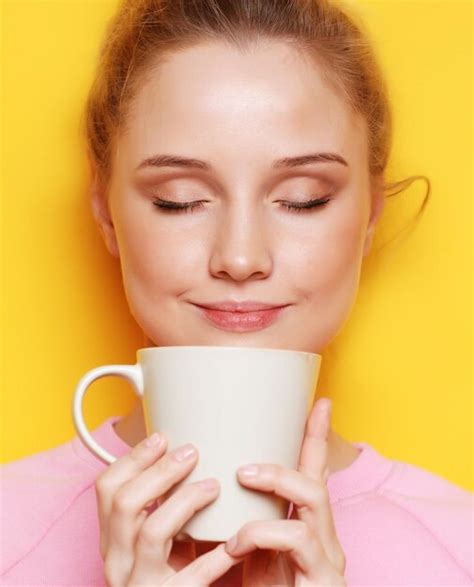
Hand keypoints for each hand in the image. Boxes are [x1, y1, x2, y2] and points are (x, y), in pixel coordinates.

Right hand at [95, 434, 239, 585]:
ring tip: (213, 486)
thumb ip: (161, 508)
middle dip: (160, 471)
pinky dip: (214, 556)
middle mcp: (118, 561)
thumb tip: (185, 455)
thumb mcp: (155, 543)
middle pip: (124, 503)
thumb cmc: (169, 577)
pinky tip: (233, 543)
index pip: (105, 489)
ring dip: (185, 501)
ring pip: (152, 532)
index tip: (162, 437)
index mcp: (112, 540)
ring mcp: (139, 584)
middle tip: (192, 452)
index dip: (132, 458)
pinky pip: (191, 575)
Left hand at [224, 397, 346, 585]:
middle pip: (320, 475)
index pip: (312, 473)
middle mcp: (323, 537)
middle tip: (258, 438)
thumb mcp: (248, 559)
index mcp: (303, 527)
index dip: (314, 437)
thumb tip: (202, 495)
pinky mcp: (325, 578)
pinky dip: (263, 531)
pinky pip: (298, 538)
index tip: (317, 402)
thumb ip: (238, 526)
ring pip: (314, 496)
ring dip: (276, 481)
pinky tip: (237, 541)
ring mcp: (327, 557)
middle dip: (305, 444)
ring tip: (244, 478)